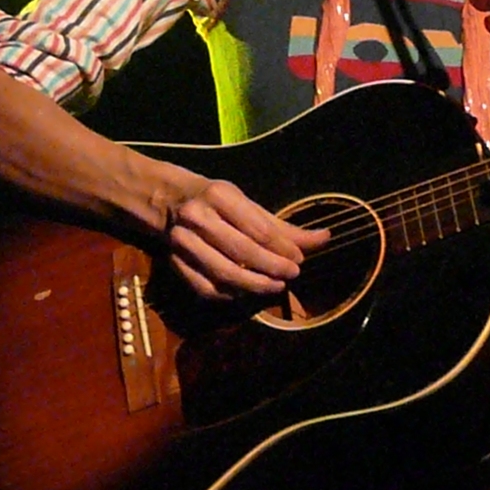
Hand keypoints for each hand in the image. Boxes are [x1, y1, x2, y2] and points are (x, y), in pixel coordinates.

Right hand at [166, 179, 329, 299]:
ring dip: (254, 285)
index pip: (257, 228)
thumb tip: (324, 238)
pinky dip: (230, 294)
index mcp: (219, 195)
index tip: (299, 258)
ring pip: (224, 273)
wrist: (165, 199)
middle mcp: (198, 217)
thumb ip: (282, 225)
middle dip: (272, 266)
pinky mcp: (174, 263)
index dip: (281, 247)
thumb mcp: (245, 203)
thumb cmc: (214, 199)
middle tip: (292, 274)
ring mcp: (182, 242)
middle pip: (242, 251)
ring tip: (276, 286)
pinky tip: (248, 293)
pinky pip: (205, 287)